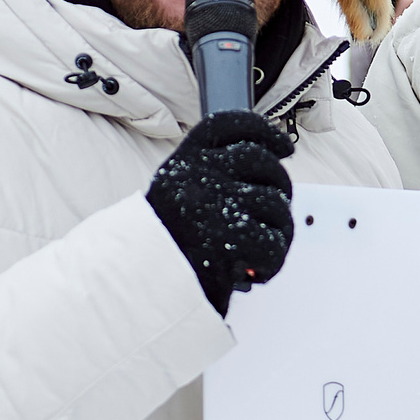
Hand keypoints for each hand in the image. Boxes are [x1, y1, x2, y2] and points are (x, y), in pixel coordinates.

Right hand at [145, 110, 295, 311]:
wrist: (133, 293)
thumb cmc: (164, 253)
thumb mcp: (178, 201)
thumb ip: (211, 180)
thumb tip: (270, 165)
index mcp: (182, 163)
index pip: (230, 126)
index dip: (263, 131)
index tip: (285, 147)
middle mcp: (196, 175)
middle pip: (263, 162)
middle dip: (280, 188)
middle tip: (273, 218)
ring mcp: (211, 205)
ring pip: (274, 204)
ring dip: (279, 231)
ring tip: (261, 253)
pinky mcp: (225, 239)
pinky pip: (273, 242)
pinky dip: (272, 261)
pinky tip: (256, 272)